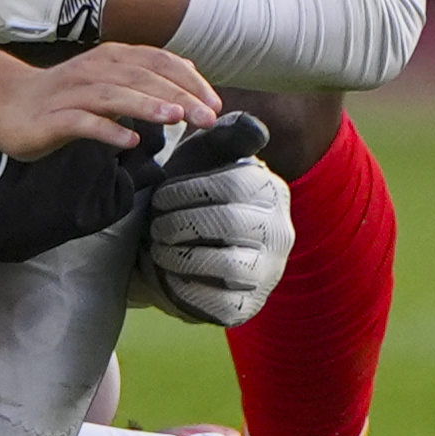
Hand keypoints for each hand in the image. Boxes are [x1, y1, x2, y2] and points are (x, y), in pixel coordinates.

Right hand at [0, 39, 217, 159]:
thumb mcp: (109, 81)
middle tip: (207, 118)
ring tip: (175, 119)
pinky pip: (83, 123)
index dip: (188, 80)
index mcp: (111, 58)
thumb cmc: (64, 97)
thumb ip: (145, 78)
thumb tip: (188, 74)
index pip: (158, 62)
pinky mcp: (53, 118)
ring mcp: (72, 94)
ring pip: (114, 95)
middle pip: (141, 78)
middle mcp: (93, 71)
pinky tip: (129, 141)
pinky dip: (107, 130)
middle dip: (178, 96)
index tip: (214, 104)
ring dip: (147, 105)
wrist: (6, 104)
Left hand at [134, 113, 294, 326]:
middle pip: (229, 222)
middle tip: (155, 225)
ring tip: (159, 246)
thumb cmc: (191, 197)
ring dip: (179, 253)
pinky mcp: (246, 307)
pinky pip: (217, 300)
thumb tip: (254, 128)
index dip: (188, 190)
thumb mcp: (202, 159)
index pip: (235, 184)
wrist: (179, 250)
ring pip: (225, 262)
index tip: (160, 197)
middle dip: (180, 222)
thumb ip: (223, 136)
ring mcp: (267, 272)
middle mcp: (279, 231)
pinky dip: (183, 285)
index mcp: (270, 190)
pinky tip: (168, 272)